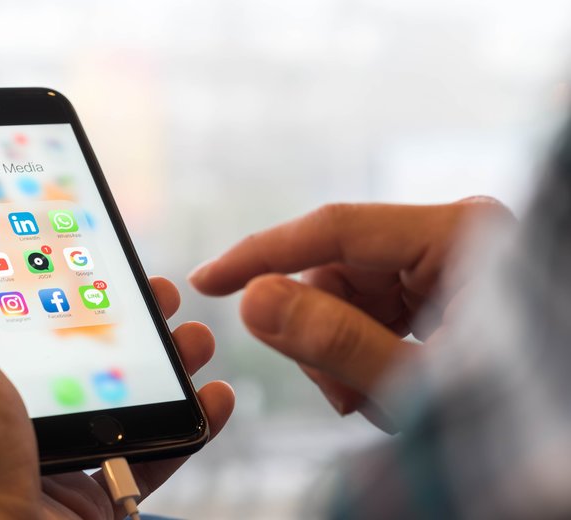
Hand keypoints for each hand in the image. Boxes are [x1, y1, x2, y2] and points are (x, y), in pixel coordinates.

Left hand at [0, 238, 233, 518]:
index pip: (30, 321)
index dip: (69, 289)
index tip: (103, 261)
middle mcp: (19, 419)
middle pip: (89, 357)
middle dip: (133, 323)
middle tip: (161, 293)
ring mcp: (62, 456)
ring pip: (129, 401)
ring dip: (172, 368)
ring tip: (197, 339)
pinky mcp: (100, 491)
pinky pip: (156, 454)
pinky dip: (191, 427)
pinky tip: (214, 398)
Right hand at [189, 198, 510, 431]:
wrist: (569, 444)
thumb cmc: (524, 410)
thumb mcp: (422, 383)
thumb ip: (337, 341)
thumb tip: (255, 301)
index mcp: (457, 235)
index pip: (333, 228)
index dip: (262, 255)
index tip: (208, 281)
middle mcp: (449, 237)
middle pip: (338, 269)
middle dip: (321, 333)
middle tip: (342, 396)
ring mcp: (446, 262)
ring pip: (350, 294)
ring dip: (343, 351)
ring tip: (375, 401)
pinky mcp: (443, 288)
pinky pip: (374, 309)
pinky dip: (364, 350)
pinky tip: (383, 385)